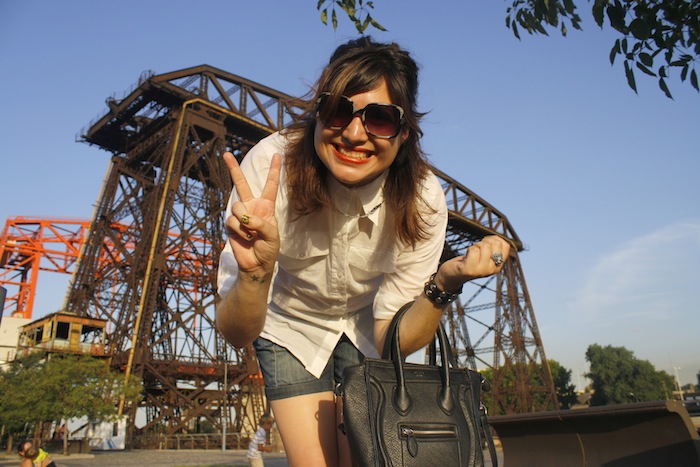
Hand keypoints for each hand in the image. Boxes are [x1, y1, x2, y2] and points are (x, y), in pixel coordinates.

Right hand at [223, 152, 281, 273]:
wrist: (256, 264)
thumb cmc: (268, 249)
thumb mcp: (272, 236)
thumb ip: (261, 224)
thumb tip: (245, 218)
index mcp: (266, 207)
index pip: (271, 186)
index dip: (275, 171)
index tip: (279, 155)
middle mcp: (252, 207)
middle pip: (242, 184)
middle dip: (233, 169)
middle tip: (226, 154)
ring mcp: (240, 215)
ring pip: (237, 206)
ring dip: (245, 221)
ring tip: (251, 234)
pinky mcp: (231, 225)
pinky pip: (232, 221)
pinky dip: (239, 230)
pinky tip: (245, 237)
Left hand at [435, 235, 510, 291]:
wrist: (451, 276)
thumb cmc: (468, 262)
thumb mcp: (484, 257)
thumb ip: (493, 249)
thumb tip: (497, 238)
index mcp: (498, 266)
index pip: (505, 245)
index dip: (494, 239)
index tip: (485, 244)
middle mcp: (492, 269)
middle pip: (495, 243)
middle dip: (484, 241)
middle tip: (476, 249)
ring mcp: (481, 271)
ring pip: (484, 246)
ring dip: (475, 245)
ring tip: (470, 253)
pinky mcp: (470, 269)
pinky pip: (474, 250)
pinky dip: (469, 249)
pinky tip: (466, 256)